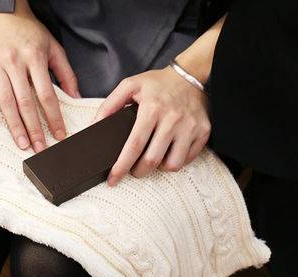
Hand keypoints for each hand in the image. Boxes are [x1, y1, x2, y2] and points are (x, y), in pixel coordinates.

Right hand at [0, 1, 80, 152]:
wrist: (1, 10)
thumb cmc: (29, 32)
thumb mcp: (52, 47)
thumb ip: (65, 72)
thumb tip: (76, 97)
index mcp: (35, 58)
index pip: (47, 95)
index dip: (54, 117)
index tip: (60, 135)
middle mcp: (15, 61)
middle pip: (26, 102)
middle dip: (34, 128)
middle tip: (39, 149)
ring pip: (6, 99)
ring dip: (14, 124)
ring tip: (21, 144)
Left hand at [93, 66, 210, 186]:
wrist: (189, 75)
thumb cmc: (157, 83)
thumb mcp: (129, 85)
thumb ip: (109, 104)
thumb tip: (94, 125)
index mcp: (152, 109)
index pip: (134, 145)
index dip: (121, 166)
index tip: (113, 179)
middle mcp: (173, 119)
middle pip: (152, 160)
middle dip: (138, 172)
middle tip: (133, 170)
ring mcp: (190, 127)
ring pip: (173, 164)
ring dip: (159, 168)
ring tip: (153, 158)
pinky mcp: (203, 131)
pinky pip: (187, 159)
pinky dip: (176, 160)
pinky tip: (168, 152)